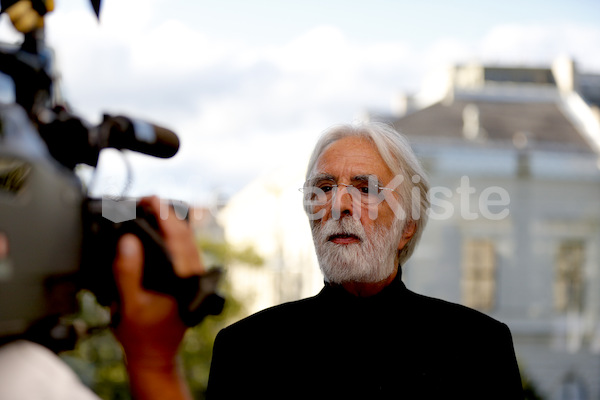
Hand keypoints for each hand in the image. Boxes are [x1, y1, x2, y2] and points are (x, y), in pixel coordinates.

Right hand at [112, 196, 199, 398]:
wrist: (154, 354)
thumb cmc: (142, 334)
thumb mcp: (128, 304)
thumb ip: (127, 272)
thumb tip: (128, 241)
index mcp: (183, 278)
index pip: (178, 236)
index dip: (164, 213)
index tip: (150, 199)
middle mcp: (193, 274)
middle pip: (185, 233)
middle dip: (166, 213)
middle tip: (144, 201)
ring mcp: (194, 275)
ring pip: (188, 239)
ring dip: (170, 222)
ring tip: (149, 209)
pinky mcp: (190, 277)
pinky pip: (185, 248)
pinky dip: (172, 234)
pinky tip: (159, 228)